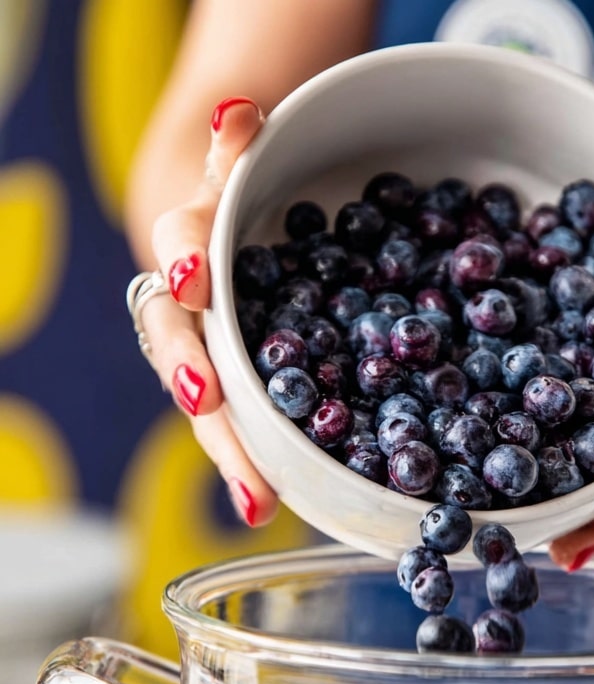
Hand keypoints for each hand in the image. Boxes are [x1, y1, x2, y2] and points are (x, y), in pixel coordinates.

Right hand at [135, 96, 277, 525]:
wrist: (227, 245)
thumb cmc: (240, 211)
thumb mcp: (237, 170)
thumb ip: (235, 149)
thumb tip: (241, 113)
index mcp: (191, 248)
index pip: (181, 248)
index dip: (187, 260)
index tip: (194, 279)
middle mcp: (187, 311)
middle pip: (178, 344)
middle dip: (191, 372)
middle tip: (203, 400)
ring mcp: (204, 359)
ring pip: (206, 405)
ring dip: (227, 449)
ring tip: (251, 497)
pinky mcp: (230, 393)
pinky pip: (237, 430)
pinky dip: (248, 470)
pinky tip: (263, 508)